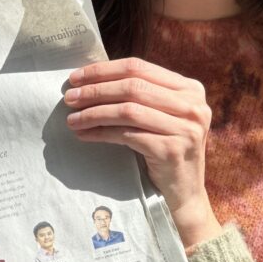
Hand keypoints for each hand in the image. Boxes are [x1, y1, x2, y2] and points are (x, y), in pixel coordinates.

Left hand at [64, 58, 220, 247]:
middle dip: (95, 90)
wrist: (184, 194)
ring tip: (72, 119)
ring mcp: (185, 128)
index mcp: (189, 88)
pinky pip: (127, 135)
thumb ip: (141, 94)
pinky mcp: (172, 150)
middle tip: (69, 98)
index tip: (76, 77)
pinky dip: (101, 133)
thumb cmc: (165, 149)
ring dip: (94, 113)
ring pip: (128, 110)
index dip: (103, 70)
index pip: (139, 67)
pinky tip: (85, 135)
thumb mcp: (161, 115)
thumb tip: (89, 80)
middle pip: (132, 87)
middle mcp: (192, 105)